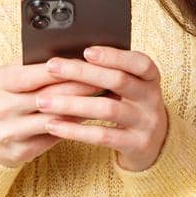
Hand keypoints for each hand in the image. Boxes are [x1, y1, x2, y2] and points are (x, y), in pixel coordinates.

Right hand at [0, 56, 106, 167]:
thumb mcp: (6, 76)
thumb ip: (30, 65)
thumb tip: (66, 52)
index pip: (34, 75)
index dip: (62, 70)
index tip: (88, 63)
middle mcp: (2, 108)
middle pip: (49, 97)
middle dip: (81, 88)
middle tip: (106, 80)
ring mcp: (10, 132)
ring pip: (55, 119)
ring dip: (82, 109)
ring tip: (104, 99)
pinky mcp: (20, 151)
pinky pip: (54, 137)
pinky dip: (73, 127)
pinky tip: (89, 118)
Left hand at [33, 46, 168, 171]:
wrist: (152, 145)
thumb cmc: (129, 106)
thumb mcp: (128, 88)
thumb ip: (108, 72)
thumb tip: (68, 57)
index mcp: (150, 78)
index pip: (139, 62)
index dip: (114, 56)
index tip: (86, 51)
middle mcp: (152, 98)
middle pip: (118, 80)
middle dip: (82, 73)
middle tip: (52, 67)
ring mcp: (146, 123)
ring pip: (107, 109)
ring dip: (72, 103)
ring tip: (43, 101)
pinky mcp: (136, 145)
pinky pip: (102, 136)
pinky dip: (75, 130)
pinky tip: (53, 125)